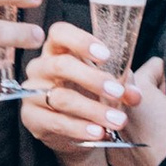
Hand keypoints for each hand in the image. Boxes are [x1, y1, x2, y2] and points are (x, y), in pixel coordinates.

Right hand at [20, 23, 128, 160]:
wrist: (77, 132)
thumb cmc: (91, 96)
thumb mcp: (108, 85)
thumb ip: (123, 85)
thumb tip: (134, 94)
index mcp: (58, 50)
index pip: (60, 33)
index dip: (81, 41)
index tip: (106, 56)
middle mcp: (41, 67)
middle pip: (61, 65)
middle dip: (93, 79)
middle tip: (117, 93)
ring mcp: (32, 93)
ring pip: (61, 97)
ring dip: (93, 110)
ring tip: (117, 120)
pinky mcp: (31, 118)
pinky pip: (56, 122)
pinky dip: (80, 128)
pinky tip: (98, 132)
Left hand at [106, 56, 165, 165]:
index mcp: (136, 83)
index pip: (154, 65)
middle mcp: (115, 97)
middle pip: (133, 82)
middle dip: (147, 90)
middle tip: (160, 109)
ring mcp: (107, 119)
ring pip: (120, 103)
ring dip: (132, 108)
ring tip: (149, 124)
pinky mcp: (104, 140)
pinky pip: (114, 125)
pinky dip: (124, 128)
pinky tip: (140, 140)